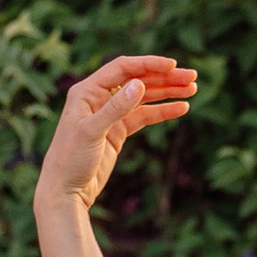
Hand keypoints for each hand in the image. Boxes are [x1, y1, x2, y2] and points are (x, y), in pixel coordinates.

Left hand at [36, 53, 197, 219]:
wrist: (65, 191)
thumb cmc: (70, 160)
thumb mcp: (92, 132)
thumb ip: (116, 108)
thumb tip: (139, 84)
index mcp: (87, 91)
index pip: (123, 68)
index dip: (148, 65)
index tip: (172, 66)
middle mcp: (99, 98)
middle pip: (137, 80)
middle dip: (164, 78)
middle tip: (191, 77)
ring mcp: (110, 115)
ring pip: (143, 97)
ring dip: (167, 92)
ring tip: (191, 90)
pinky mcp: (117, 132)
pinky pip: (144, 116)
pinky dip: (162, 112)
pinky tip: (181, 109)